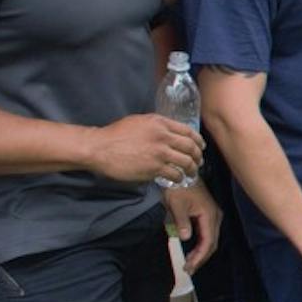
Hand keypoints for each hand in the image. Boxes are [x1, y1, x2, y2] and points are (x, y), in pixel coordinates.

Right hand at [86, 114, 203, 183]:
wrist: (100, 147)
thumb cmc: (115, 135)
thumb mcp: (139, 122)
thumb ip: (156, 126)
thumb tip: (169, 134)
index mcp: (160, 122)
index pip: (187, 130)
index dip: (198, 140)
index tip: (200, 146)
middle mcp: (163, 136)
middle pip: (190, 147)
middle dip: (198, 156)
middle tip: (198, 162)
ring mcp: (160, 152)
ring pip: (186, 161)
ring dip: (192, 169)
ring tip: (192, 173)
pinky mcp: (155, 168)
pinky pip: (175, 174)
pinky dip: (179, 178)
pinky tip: (178, 179)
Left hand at [164, 183, 220, 272]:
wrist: (181, 173)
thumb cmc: (179, 188)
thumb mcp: (177, 205)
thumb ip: (182, 222)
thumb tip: (185, 238)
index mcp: (209, 215)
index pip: (208, 242)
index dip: (199, 256)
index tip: (189, 266)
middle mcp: (215, 217)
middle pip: (212, 243)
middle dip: (201, 258)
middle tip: (188, 269)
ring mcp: (213, 215)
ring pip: (211, 239)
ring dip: (201, 252)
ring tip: (190, 263)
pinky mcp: (209, 214)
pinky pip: (208, 233)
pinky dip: (202, 243)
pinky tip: (193, 250)